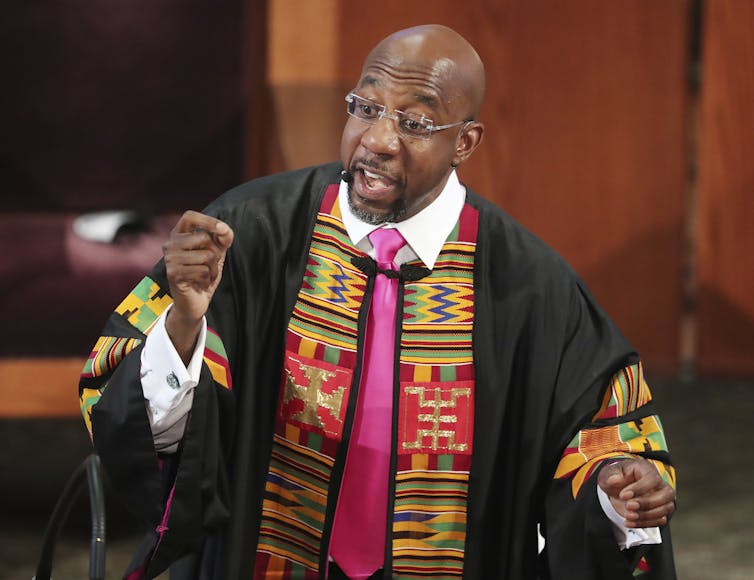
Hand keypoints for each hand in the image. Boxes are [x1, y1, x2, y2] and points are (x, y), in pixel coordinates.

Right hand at [162, 211, 233, 360]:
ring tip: (204, 275)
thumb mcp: (217, 253)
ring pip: (206, 255)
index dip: (207, 220)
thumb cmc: (204, 274)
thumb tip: (224, 230)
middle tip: (208, 265)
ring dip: (212, 268)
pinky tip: (199, 283)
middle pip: (203, 238)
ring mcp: (169, 259)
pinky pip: (202, 269)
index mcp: (179, 235)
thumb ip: (223, 239)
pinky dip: (207, 277)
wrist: (194, 302)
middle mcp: (170, 244)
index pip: (189, 216)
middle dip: (215, 253)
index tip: (222, 229)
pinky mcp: (173, 274)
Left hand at [597, 458, 674, 527]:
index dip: (639, 488)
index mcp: (646, 469)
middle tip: (628, 506)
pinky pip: (660, 520)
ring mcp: (662, 498)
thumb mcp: (609, 473)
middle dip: (647, 503)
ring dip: (646, 516)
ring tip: (628, 516)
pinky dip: (645, 523)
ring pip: (666, 509)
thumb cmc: (616, 478)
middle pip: (666, 494)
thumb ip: (611, 475)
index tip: (623, 495)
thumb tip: (613, 480)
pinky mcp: (660, 511)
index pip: (652, 479)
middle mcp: (659, 483)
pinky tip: (629, 522)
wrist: (617, 489)